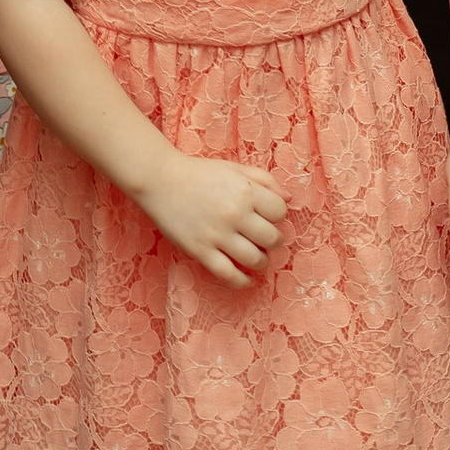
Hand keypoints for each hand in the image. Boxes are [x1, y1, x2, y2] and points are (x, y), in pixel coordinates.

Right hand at [136, 146, 286, 285]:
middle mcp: (235, 214)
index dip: (277, 216)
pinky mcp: (201, 251)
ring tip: (256, 257)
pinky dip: (242, 282)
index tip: (268, 217)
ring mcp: (217, 235)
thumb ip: (264, 179)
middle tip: (265, 239)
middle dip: (273, 241)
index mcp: (245, 191)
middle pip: (272, 238)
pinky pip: (229, 275)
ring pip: (255, 259)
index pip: (280, 212)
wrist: (159, 179)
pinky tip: (246, 279)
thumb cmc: (199, 173)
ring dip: (261, 261)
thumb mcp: (234, 168)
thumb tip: (289, 200)